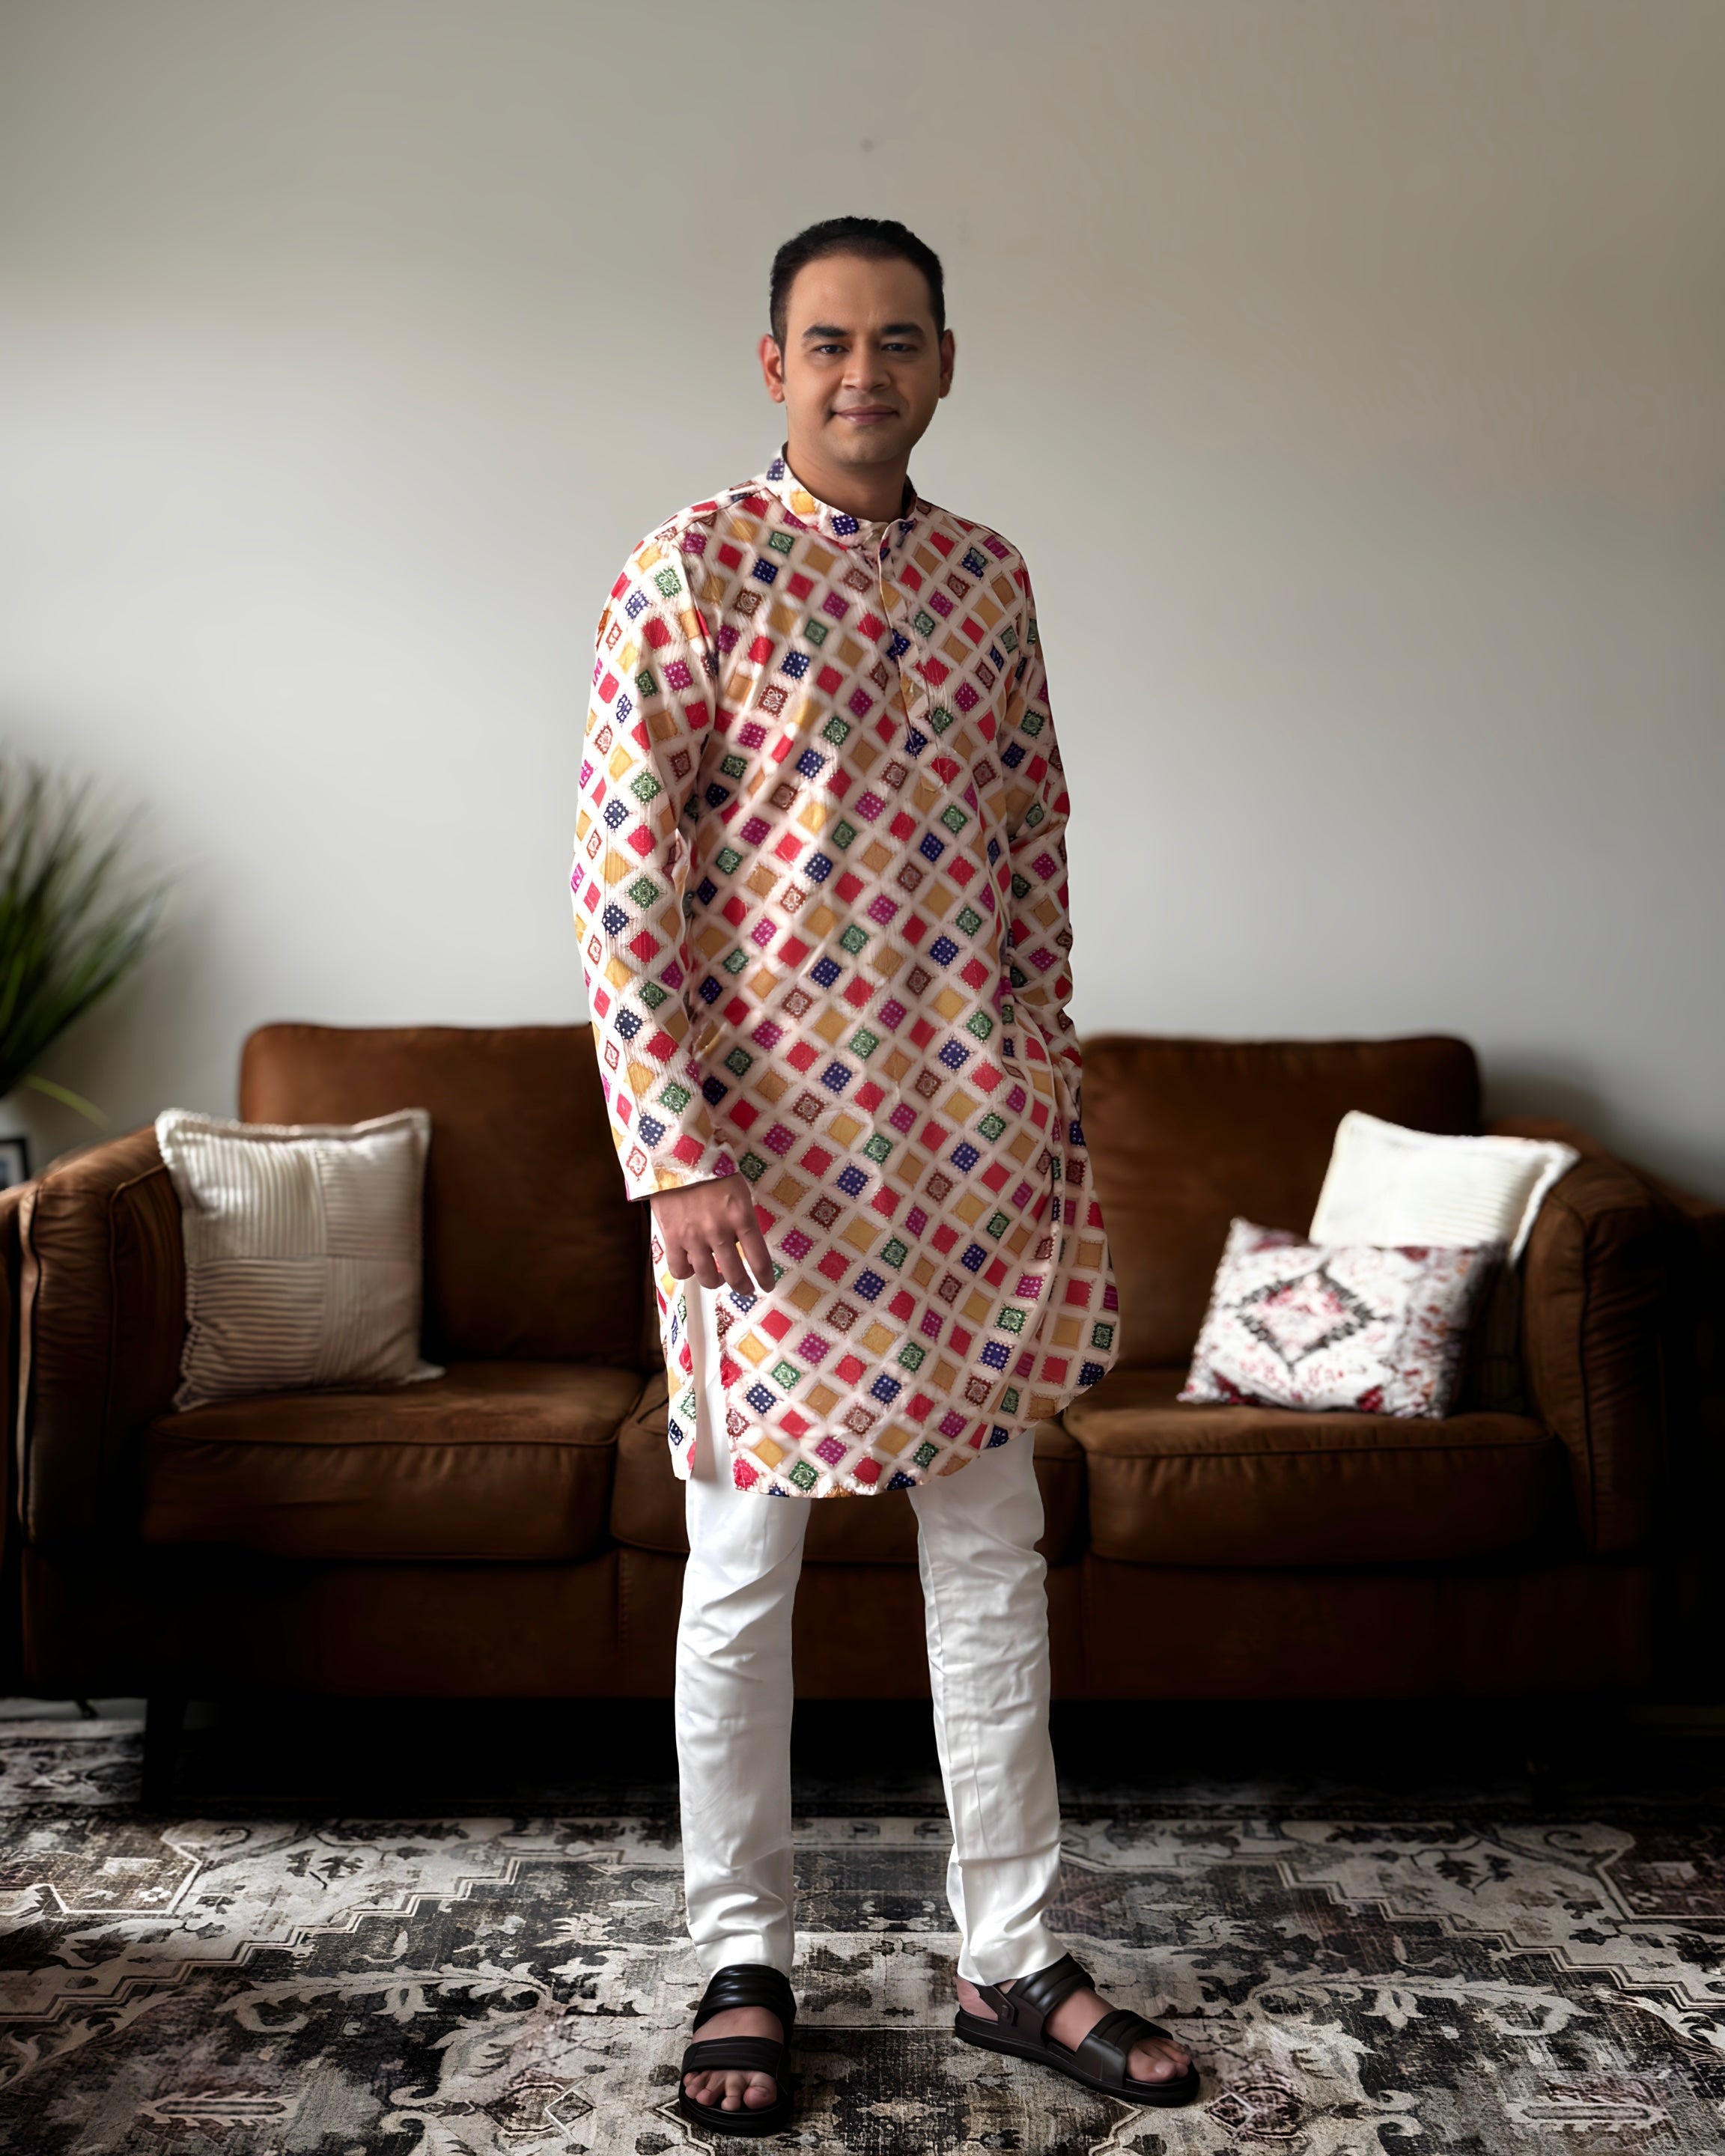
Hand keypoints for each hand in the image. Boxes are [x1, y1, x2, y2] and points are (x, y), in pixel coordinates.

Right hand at [649, 1173, 775, 1295]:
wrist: (676, 1157)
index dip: (765, 1278)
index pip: (759, 1258)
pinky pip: (680, 1270)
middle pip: (735, 1275)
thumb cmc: (712, 1170)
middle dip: (743, 1286)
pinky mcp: (672, 1238)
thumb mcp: (738, 1190)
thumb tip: (745, 1244)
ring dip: (716, 1282)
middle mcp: (718, 1231)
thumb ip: (742, 1218)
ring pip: (708, 1278)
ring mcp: (694, 1237)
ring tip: (717, 1277)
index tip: (766, 1286)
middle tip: (745, 1288)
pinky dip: (687, 1272)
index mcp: (740, 1216)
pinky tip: (691, 1265)